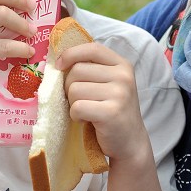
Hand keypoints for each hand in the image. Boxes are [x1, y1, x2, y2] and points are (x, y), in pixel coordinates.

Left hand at [56, 43, 149, 161]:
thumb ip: (93, 69)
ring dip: (73, 103)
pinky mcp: (111, 113)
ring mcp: (119, 94)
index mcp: (122, 65)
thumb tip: (59, 61)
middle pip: (77, 70)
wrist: (130, 142)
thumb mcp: (110, 83)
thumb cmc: (113, 110)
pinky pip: (77, 107)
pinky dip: (76, 116)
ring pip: (75, 89)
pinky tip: (86, 120)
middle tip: (80, 99)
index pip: (92, 49)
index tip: (60, 65)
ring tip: (86, 111)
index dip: (71, 54)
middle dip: (70, 86)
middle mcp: (123, 76)